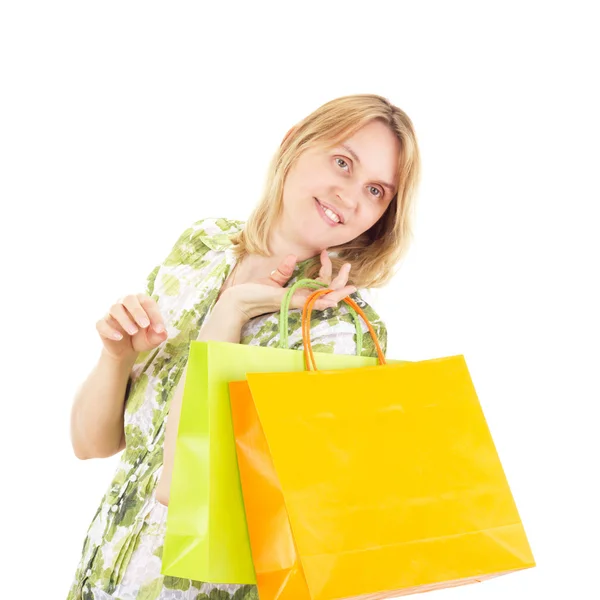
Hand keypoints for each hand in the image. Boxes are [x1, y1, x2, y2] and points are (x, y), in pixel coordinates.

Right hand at [96, 293, 167, 360]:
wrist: (126, 350)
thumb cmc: (142, 338)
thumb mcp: (153, 339)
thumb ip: (159, 335)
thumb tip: (162, 333)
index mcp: (140, 302)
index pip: (148, 303)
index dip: (155, 315)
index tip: (159, 329)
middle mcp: (125, 303)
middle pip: (129, 298)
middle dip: (137, 311)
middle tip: (145, 325)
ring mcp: (112, 313)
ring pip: (115, 308)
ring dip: (125, 320)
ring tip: (134, 332)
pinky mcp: (102, 324)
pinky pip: (101, 323)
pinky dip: (110, 330)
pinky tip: (119, 337)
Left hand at [222, 250, 356, 321]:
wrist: (237, 300)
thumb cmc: (252, 292)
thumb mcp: (272, 278)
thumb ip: (284, 270)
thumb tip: (292, 257)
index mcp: (298, 293)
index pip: (320, 284)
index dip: (326, 269)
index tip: (324, 253)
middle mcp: (299, 299)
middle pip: (327, 293)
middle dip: (341, 284)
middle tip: (350, 270)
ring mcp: (295, 301)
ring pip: (323, 299)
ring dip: (338, 292)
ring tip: (350, 284)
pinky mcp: (288, 301)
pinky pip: (310, 303)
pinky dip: (322, 301)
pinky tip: (332, 299)